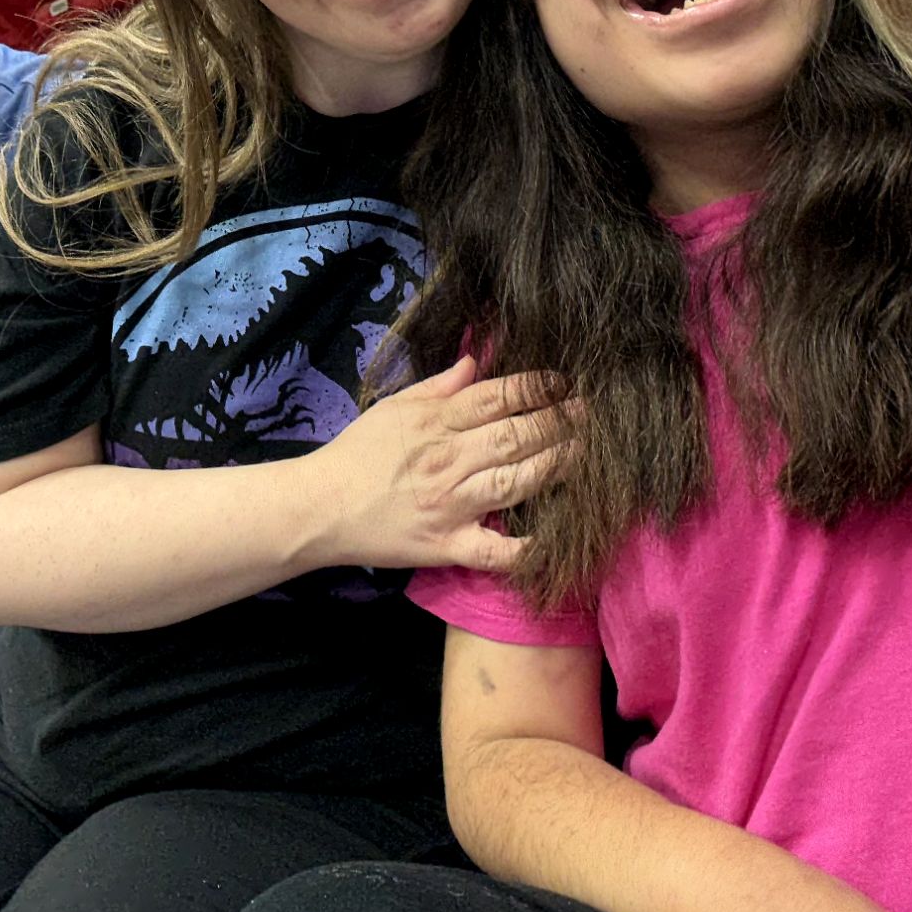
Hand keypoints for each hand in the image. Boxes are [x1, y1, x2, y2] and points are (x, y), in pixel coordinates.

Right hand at [309, 355, 574, 572]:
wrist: (319, 508)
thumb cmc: (356, 454)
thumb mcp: (392, 408)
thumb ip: (437, 386)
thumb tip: (476, 361)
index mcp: (435, 423)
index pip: (496, 397)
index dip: (536, 388)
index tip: (565, 382)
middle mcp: (449, 461)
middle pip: (515, 436)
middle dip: (558, 422)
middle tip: (592, 413)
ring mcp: (452, 505)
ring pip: (516, 481)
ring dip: (557, 466)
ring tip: (588, 454)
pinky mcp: (449, 546)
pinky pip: (495, 550)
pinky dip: (526, 549)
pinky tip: (557, 539)